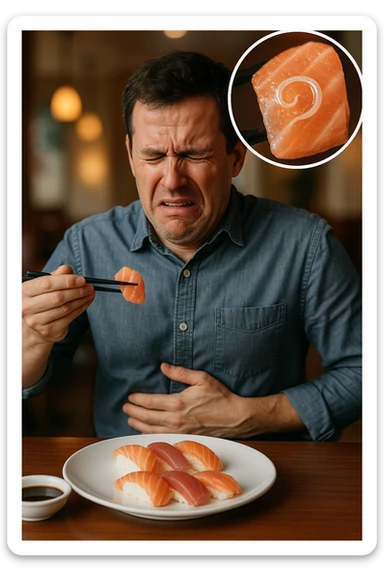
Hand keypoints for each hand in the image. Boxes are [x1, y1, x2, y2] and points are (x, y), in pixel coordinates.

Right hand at [22, 264, 95, 343]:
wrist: (35, 323)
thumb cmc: (41, 299)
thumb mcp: (44, 285)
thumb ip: (55, 276)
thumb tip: (67, 269)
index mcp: (23, 291)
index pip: (46, 284)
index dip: (66, 281)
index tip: (82, 279)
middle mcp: (26, 307)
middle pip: (57, 298)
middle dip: (77, 291)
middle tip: (90, 286)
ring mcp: (36, 321)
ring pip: (65, 308)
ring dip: (81, 300)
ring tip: (91, 293)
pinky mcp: (48, 331)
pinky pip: (69, 318)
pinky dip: (80, 308)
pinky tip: (86, 302)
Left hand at [122, 362, 249, 436]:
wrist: (235, 417)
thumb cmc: (220, 397)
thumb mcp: (202, 378)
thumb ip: (180, 373)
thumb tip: (163, 366)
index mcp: (179, 403)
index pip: (151, 402)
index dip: (138, 399)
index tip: (131, 397)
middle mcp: (176, 419)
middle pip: (148, 417)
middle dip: (134, 412)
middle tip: (125, 408)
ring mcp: (180, 431)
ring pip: (153, 430)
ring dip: (139, 425)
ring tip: (130, 420)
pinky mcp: (185, 438)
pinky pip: (163, 437)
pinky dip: (151, 435)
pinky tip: (146, 432)